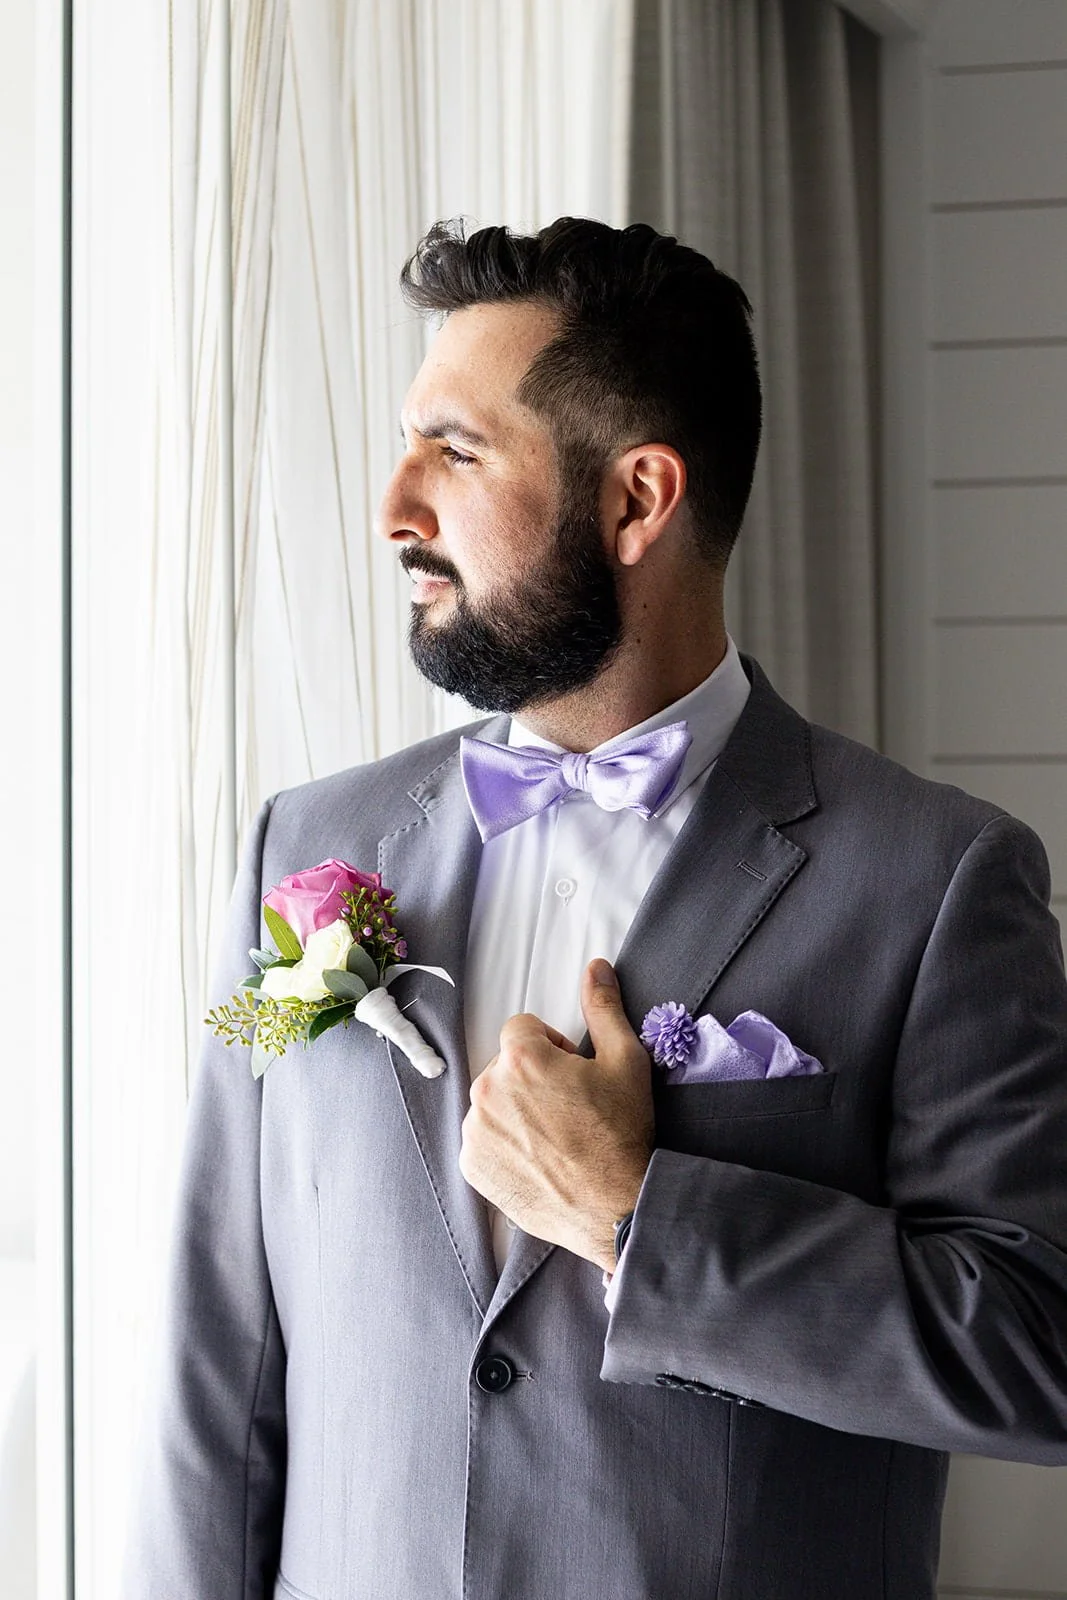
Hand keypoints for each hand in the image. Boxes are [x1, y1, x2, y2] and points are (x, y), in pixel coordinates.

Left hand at [459, 959, 654, 1273]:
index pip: (524, 1029)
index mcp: (521, 1057)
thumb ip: (603, 1007)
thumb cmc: (622, 1134)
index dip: (553, 1048)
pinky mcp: (472, 1166)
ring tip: (556, 1138)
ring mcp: (476, 1130)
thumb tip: (596, 966)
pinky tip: (539, 1160)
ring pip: (494, 1101)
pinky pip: (483, 1139)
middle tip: (570, 1109)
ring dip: (517, 1110)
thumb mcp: (625, 1061)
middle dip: (533, 1078)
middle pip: (506, 1065)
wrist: (616, 1208)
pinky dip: (505, 1144)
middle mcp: (488, 1089)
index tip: (575, 1076)